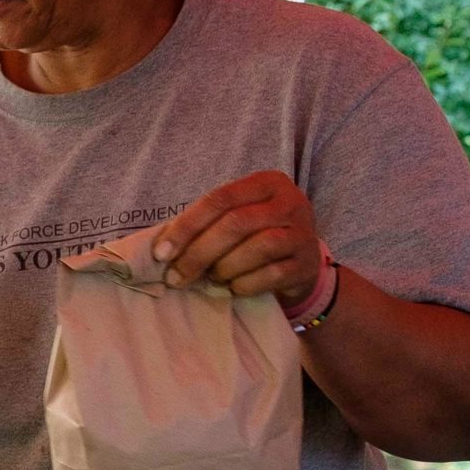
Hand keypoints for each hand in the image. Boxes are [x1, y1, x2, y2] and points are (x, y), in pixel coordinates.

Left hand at [152, 171, 322, 303]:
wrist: (299, 262)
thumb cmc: (254, 236)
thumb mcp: (234, 218)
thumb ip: (204, 224)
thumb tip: (161, 249)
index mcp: (266, 183)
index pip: (220, 198)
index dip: (187, 226)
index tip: (162, 253)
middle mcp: (290, 201)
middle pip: (236, 224)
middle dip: (199, 253)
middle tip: (176, 276)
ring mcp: (303, 232)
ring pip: (257, 248)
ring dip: (224, 268)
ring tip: (212, 278)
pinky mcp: (308, 263)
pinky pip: (271, 275)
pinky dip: (245, 284)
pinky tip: (234, 287)